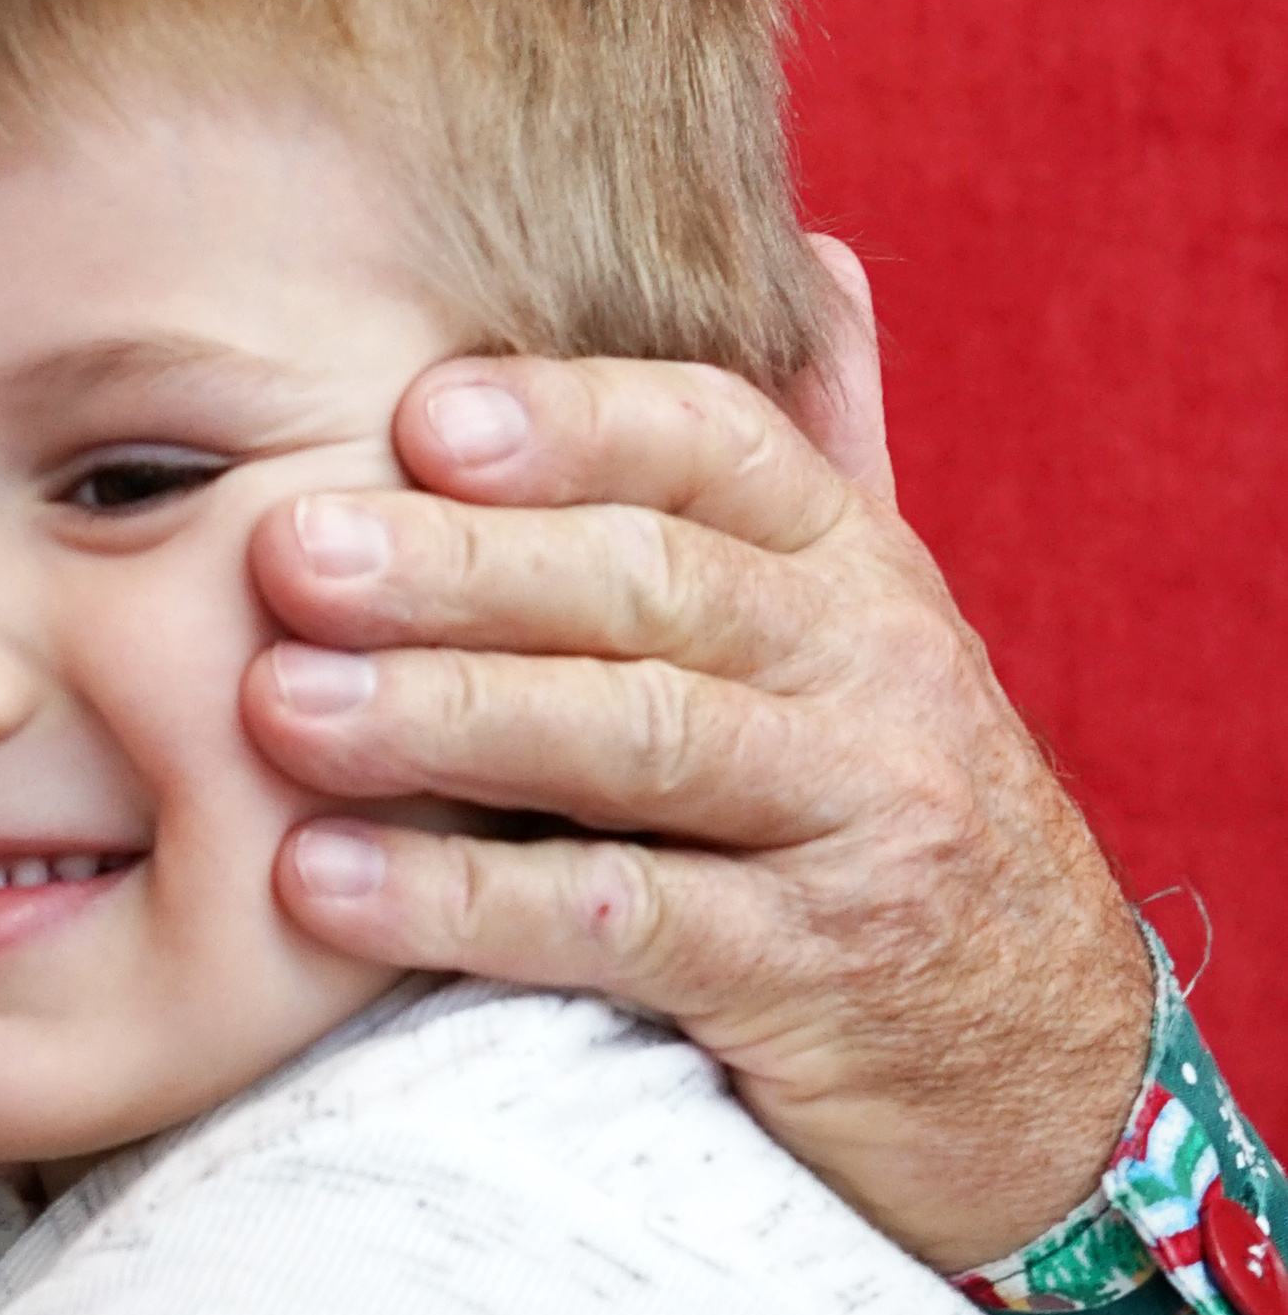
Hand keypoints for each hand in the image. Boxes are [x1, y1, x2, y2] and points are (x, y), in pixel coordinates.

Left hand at [242, 266, 1155, 1269]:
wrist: (1040, 1058)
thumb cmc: (889, 818)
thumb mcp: (869, 632)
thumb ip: (819, 461)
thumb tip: (811, 256)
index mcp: (857, 569)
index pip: (720, 447)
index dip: (574, 423)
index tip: (419, 412)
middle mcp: (868, 675)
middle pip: (657, 587)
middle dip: (464, 565)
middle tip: (288, 550)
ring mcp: (849, 826)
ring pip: (640, 741)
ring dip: (445, 720)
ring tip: (275, 707)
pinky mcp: (805, 979)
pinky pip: (619, 925)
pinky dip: (461, 905)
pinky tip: (323, 885)